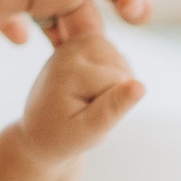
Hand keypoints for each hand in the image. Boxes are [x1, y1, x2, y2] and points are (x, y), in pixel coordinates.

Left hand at [0, 0, 180, 40]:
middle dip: (105, 41)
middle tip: (106, 58)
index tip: (135, 12)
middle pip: (96, 18)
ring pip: (60, 31)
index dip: (136, 3)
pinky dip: (19, 37)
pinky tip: (23, 38)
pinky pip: (13, 28)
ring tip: (74, 64)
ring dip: (69, 49)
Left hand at [17, 0, 145, 159]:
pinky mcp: (78, 44)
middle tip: (87, 109)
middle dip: (115, 92)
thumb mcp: (88, 132)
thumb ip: (113, 109)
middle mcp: (69, 51)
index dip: (114, 104)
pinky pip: (112, 53)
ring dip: (114, 82)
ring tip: (89, 98)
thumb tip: (140, 86)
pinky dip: (110, 70)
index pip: (122, 81)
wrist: (40, 131)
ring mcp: (72, 44)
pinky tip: (92, 86)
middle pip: (122, 67)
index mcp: (70, 72)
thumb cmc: (64, 136)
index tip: (86, 115)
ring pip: (120, 59)